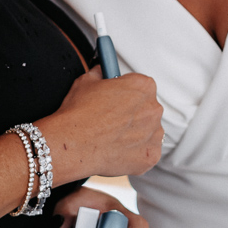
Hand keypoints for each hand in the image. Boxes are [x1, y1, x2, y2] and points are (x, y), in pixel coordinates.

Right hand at [37, 68, 163, 181]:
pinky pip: (147, 151)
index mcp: (143, 86)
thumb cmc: (79, 114)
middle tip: (111, 119)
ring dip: (135, 132)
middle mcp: (153, 108)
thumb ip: (100, 74)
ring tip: (111, 136)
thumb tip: (101, 72)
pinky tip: (117, 149)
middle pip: (147, 108)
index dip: (126, 92)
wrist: (73, 145)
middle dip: (132, 112)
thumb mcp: (86, 81)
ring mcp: (154, 134)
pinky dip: (135, 152)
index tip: (117, 98)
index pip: (141, 85)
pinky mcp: (151, 156)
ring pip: (148, 130)